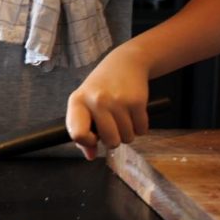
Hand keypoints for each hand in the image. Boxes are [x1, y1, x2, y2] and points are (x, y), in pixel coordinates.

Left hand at [66, 44, 151, 159]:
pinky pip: (142, 130)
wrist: (125, 63)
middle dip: (113, 138)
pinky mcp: (137, 101)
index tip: (94, 136)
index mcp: (78, 101)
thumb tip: (90, 156)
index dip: (88, 141)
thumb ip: (84, 131)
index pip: (77, 134)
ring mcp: (117, 101)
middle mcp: (96, 101)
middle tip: (112, 124)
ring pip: (127, 138)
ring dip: (127, 133)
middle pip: (109, 141)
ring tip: (122, 116)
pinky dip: (140, 127)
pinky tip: (133, 112)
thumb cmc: (101, 87)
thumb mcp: (86, 104)